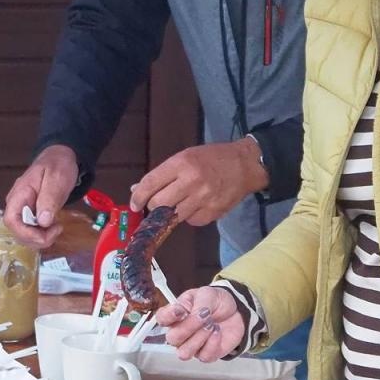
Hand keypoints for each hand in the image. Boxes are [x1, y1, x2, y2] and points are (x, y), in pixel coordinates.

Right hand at [3, 145, 78, 248]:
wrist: (60, 158)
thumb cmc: (58, 165)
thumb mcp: (57, 178)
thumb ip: (49, 198)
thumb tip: (42, 221)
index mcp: (20, 193)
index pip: (11, 220)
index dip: (25, 233)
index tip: (44, 235)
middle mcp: (17, 204)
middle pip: (17, 231)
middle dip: (36, 238)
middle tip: (57, 230)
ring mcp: (23, 210)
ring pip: (24, 235)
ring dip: (40, 238)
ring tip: (57, 227)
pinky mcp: (30, 215)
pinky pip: (32, 231)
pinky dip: (43, 235)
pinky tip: (54, 227)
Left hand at [129, 139, 266, 225]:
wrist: (245, 165)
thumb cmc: (212, 158)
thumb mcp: (185, 156)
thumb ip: (162, 174)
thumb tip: (137, 189)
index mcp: (182, 163)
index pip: (151, 183)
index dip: (138, 196)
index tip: (134, 205)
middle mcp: (191, 181)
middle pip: (159, 204)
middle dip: (154, 205)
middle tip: (158, 203)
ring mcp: (203, 199)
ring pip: (173, 216)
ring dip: (171, 213)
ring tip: (179, 203)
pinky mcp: (213, 213)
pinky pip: (191, 222)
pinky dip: (189, 217)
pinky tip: (195, 206)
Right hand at [153, 285, 245, 361]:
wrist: (236, 311)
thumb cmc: (216, 301)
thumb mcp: (206, 294)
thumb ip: (196, 305)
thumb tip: (188, 315)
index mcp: (175, 314)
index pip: (161, 318)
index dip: (168, 317)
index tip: (181, 311)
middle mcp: (180, 331)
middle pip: (172, 338)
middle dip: (189, 327)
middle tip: (205, 316)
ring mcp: (191, 345)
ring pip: (184, 353)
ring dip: (200, 338)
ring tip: (212, 325)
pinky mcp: (205, 354)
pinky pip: (203, 357)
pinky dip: (213, 343)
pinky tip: (218, 332)